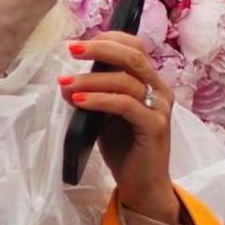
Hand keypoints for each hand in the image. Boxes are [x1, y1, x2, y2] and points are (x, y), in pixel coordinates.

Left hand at [59, 28, 179, 215]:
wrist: (142, 184)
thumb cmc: (124, 148)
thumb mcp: (103, 116)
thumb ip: (92, 96)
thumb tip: (65, 82)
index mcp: (149, 82)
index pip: (135, 48)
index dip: (109, 39)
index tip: (80, 42)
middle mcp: (159, 90)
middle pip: (132, 56)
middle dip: (100, 48)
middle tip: (71, 49)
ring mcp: (160, 108)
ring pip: (125, 80)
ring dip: (90, 79)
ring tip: (64, 83)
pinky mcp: (155, 126)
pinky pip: (125, 105)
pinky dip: (100, 99)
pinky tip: (79, 100)